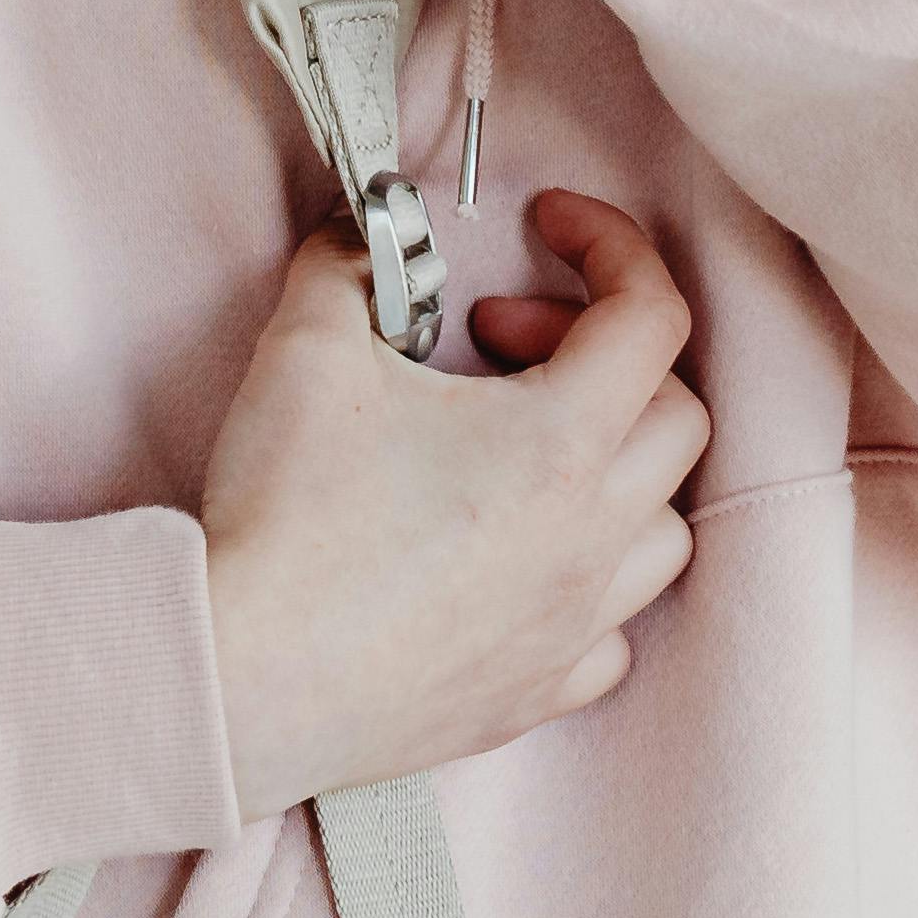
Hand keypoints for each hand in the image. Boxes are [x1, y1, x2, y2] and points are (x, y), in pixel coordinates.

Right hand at [194, 192, 706, 813]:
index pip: (651, 314)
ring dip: (617, 467)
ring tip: (523, 448)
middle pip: (675, 415)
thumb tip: (366, 233)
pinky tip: (518, 558)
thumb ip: (349, 262)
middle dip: (601, 350)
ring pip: (664, 530)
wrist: (242, 679)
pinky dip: (587, 579)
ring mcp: (573, 625)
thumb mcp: (307, 347)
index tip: (548, 223)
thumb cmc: (286, 518)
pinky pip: (611, 632)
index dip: (610, 244)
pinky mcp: (535, 694)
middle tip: (498, 341)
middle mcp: (592, 538)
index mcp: (562, 443)